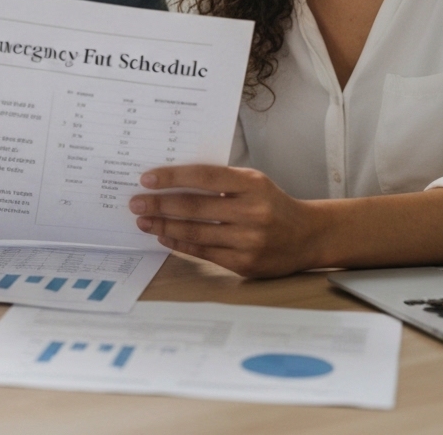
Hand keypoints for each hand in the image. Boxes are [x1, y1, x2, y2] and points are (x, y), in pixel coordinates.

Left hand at [129, 164, 319, 277]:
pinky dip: (181, 244)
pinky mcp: (245, 264)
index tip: (147, 179)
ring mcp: (249, 240)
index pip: (204, 177)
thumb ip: (220, 180)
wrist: (307, 235)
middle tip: (136, 202)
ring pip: (197, 233)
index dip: (173, 177)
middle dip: (160, 205)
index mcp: (252, 184)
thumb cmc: (272, 203)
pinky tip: (164, 236)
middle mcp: (252, 212)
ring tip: (144, 220)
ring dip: (165, 226)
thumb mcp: (253, 181)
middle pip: (196, 207)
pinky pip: (204, 253)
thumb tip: (173, 180)